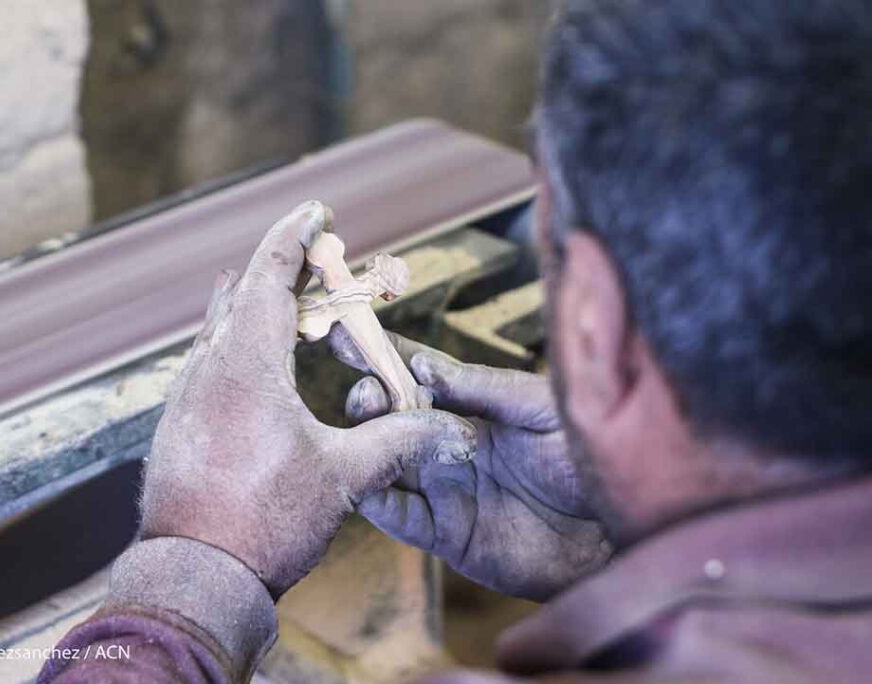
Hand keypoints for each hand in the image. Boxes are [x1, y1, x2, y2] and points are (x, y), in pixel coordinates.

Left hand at [139, 202, 477, 597]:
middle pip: (240, 295)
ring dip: (252, 306)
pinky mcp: (178, 426)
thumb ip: (396, 443)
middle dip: (277, 269)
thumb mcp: (342, 478)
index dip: (293, 236)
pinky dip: (235, 345)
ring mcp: (184, 399)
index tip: (316, 209)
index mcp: (245, 367)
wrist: (194, 578)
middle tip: (314, 259)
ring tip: (284, 299)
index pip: (267, 276)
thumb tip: (447, 430)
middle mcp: (206, 371)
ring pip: (217, 330)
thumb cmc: (263, 523)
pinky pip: (206, 363)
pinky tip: (251, 365)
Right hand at [330, 330, 611, 599]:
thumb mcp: (542, 408)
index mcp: (474, 407)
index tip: (347, 333)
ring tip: (364, 421)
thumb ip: (483, 388)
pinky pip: (398, 515)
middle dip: (370, 398)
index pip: (416, 375)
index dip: (381, 355)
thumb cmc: (592, 458)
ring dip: (366, 442)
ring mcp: (445, 488)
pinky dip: (375, 498)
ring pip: (384, 462)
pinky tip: (366, 480)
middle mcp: (450, 444)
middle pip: (389, 418)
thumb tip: (421, 365)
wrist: (622, 532)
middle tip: (368, 391)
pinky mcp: (447, 534)